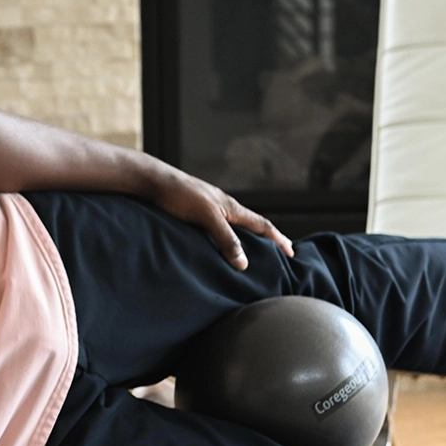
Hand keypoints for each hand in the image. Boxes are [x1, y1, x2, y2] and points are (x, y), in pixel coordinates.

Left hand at [144, 165, 293, 270]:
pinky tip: (218, 244)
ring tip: (250, 252)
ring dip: (245, 238)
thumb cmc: (180, 195)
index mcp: (231, 208)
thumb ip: (226, 238)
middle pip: (251, 225)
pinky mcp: (194, 211)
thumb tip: (244, 263)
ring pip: (233, 226)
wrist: (154, 182)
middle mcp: (223, 207)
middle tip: (277, 253)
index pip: (262, 225)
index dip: (277, 239)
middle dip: (266, 239)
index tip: (290, 252)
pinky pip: (216, 227)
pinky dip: (224, 237)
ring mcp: (209, 208)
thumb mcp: (207, 217)